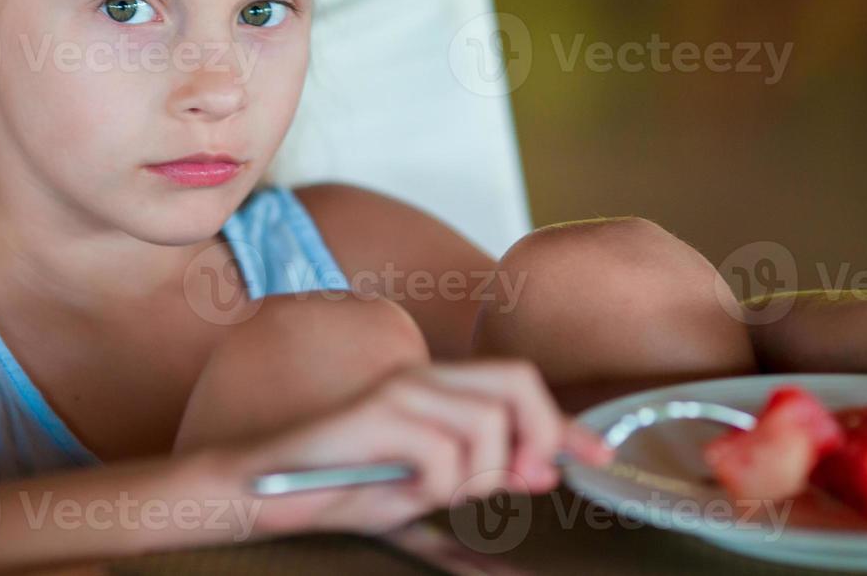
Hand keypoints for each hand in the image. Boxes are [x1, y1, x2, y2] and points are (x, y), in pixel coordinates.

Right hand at [222, 358, 612, 537]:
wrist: (265, 488)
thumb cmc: (344, 487)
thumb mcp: (426, 485)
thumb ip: (482, 472)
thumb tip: (542, 470)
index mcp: (438, 386)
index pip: (522, 385)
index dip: (567, 423)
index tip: (601, 457)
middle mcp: (422, 375)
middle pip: (518, 384)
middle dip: (536, 437)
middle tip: (523, 482)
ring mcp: (399, 389)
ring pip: (486, 428)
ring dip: (474, 477)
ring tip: (432, 492)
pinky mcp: (377, 412)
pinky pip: (444, 454)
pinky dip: (436, 486)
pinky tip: (403, 488)